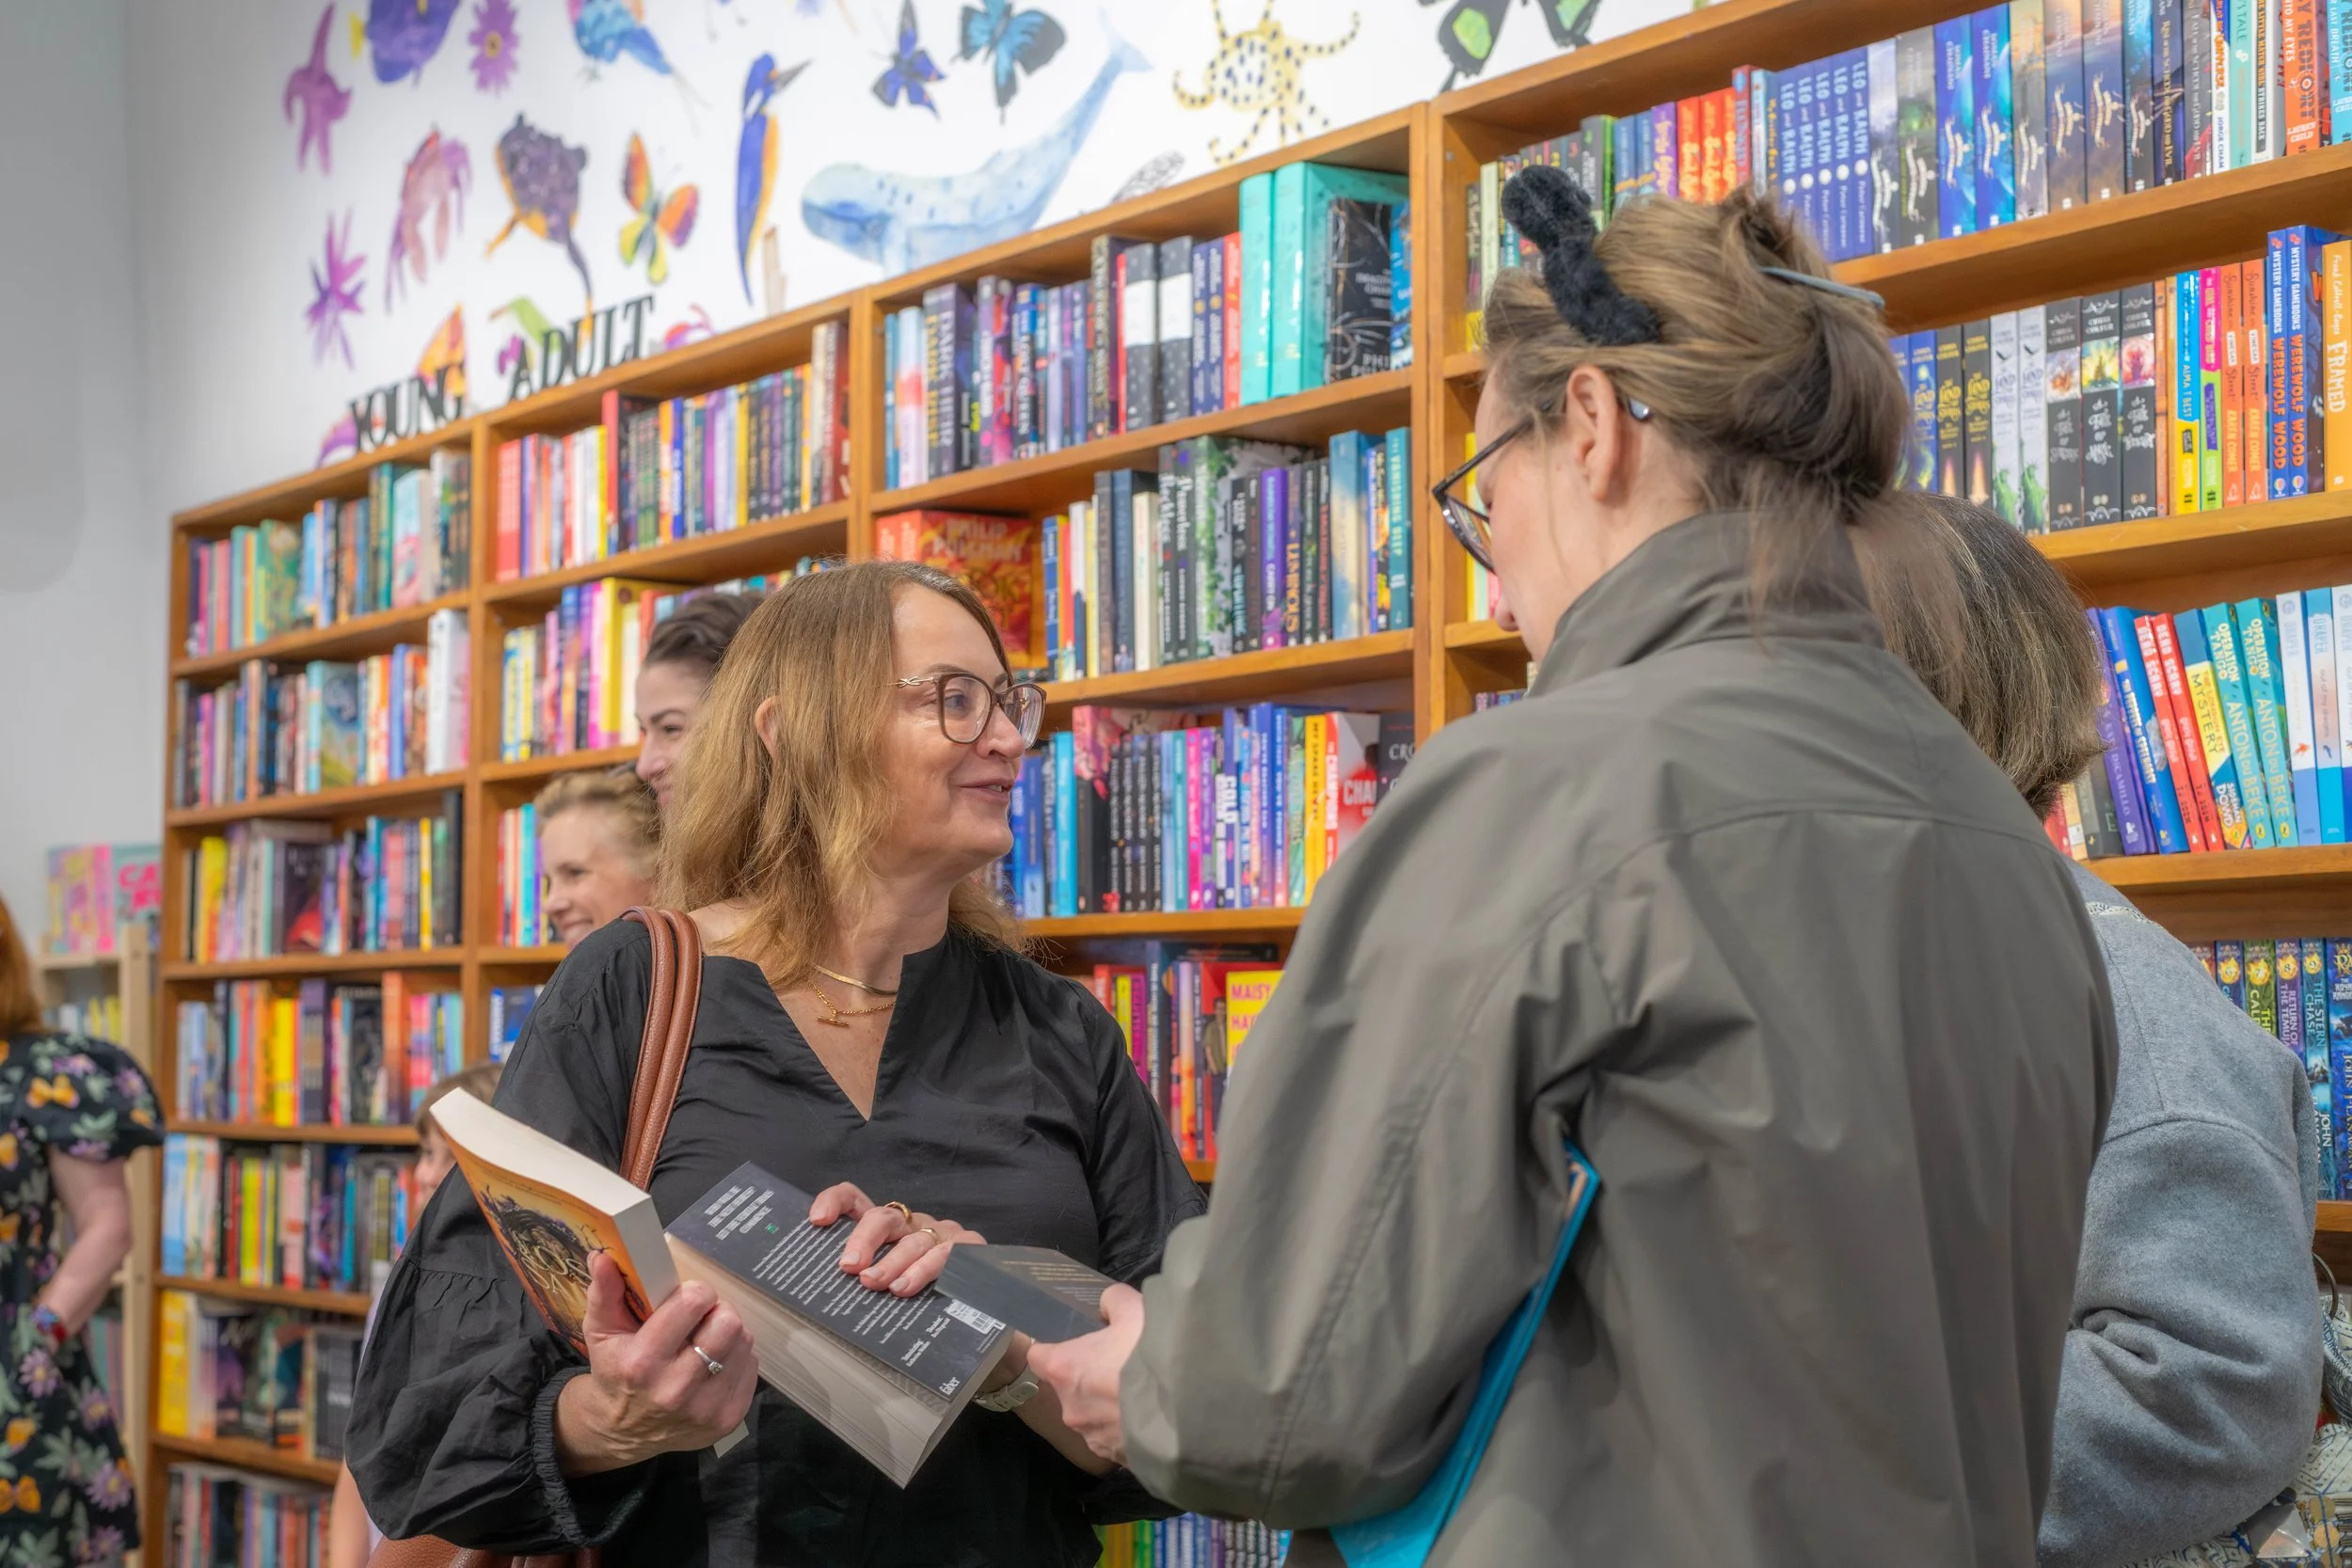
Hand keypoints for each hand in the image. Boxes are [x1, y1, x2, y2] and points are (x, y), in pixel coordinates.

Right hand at [554, 1252, 756, 1474]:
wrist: (624, 1432)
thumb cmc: (615, 1371)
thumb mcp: (601, 1332)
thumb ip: (604, 1292)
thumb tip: (602, 1256)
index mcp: (642, 1363)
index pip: (693, 1303)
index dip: (694, 1293)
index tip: (687, 1298)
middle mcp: (675, 1390)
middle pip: (728, 1323)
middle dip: (716, 1312)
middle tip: (701, 1319)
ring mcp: (706, 1409)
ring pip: (744, 1342)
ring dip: (728, 1335)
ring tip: (705, 1341)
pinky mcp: (729, 1419)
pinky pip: (752, 1366)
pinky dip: (736, 1358)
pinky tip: (714, 1364)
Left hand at [809, 1181, 984, 1296]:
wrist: (986, 1293)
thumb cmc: (923, 1288)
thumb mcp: (889, 1279)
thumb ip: (864, 1277)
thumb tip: (824, 1294)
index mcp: (887, 1227)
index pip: (855, 1200)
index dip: (835, 1202)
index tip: (817, 1220)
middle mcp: (912, 1224)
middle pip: (885, 1218)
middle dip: (865, 1240)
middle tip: (850, 1266)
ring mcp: (942, 1234)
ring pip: (915, 1241)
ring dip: (894, 1263)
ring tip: (879, 1284)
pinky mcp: (969, 1247)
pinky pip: (948, 1254)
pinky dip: (928, 1270)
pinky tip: (912, 1287)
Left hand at [1026, 1283, 1143, 1466]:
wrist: (1188, 1408)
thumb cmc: (1150, 1352)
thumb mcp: (1133, 1308)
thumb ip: (1113, 1301)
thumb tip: (1109, 1306)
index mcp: (1064, 1369)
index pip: (1038, 1355)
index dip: (1055, 1346)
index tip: (1077, 1341)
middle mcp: (1070, 1408)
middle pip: (1070, 1386)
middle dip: (1090, 1376)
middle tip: (1121, 1363)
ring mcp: (1093, 1437)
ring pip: (1094, 1415)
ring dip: (1110, 1405)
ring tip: (1143, 1392)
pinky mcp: (1116, 1458)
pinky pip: (1117, 1437)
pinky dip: (1129, 1428)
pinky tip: (1153, 1416)